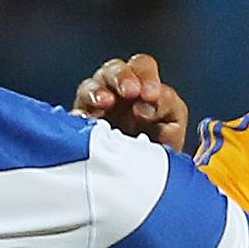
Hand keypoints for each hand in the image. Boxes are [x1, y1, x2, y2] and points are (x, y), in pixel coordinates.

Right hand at [73, 53, 189, 151]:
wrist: (141, 180)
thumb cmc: (158, 150)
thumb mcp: (172, 131)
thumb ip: (167, 114)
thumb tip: (148, 108)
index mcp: (142, 86)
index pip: (142, 67)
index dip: (147, 77)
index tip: (151, 95)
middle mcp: (117, 90)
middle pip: (115, 69)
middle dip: (122, 77)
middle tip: (130, 90)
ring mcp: (96, 105)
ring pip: (91, 86)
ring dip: (98, 91)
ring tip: (105, 102)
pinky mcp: (81, 124)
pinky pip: (76, 114)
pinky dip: (80, 114)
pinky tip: (86, 119)